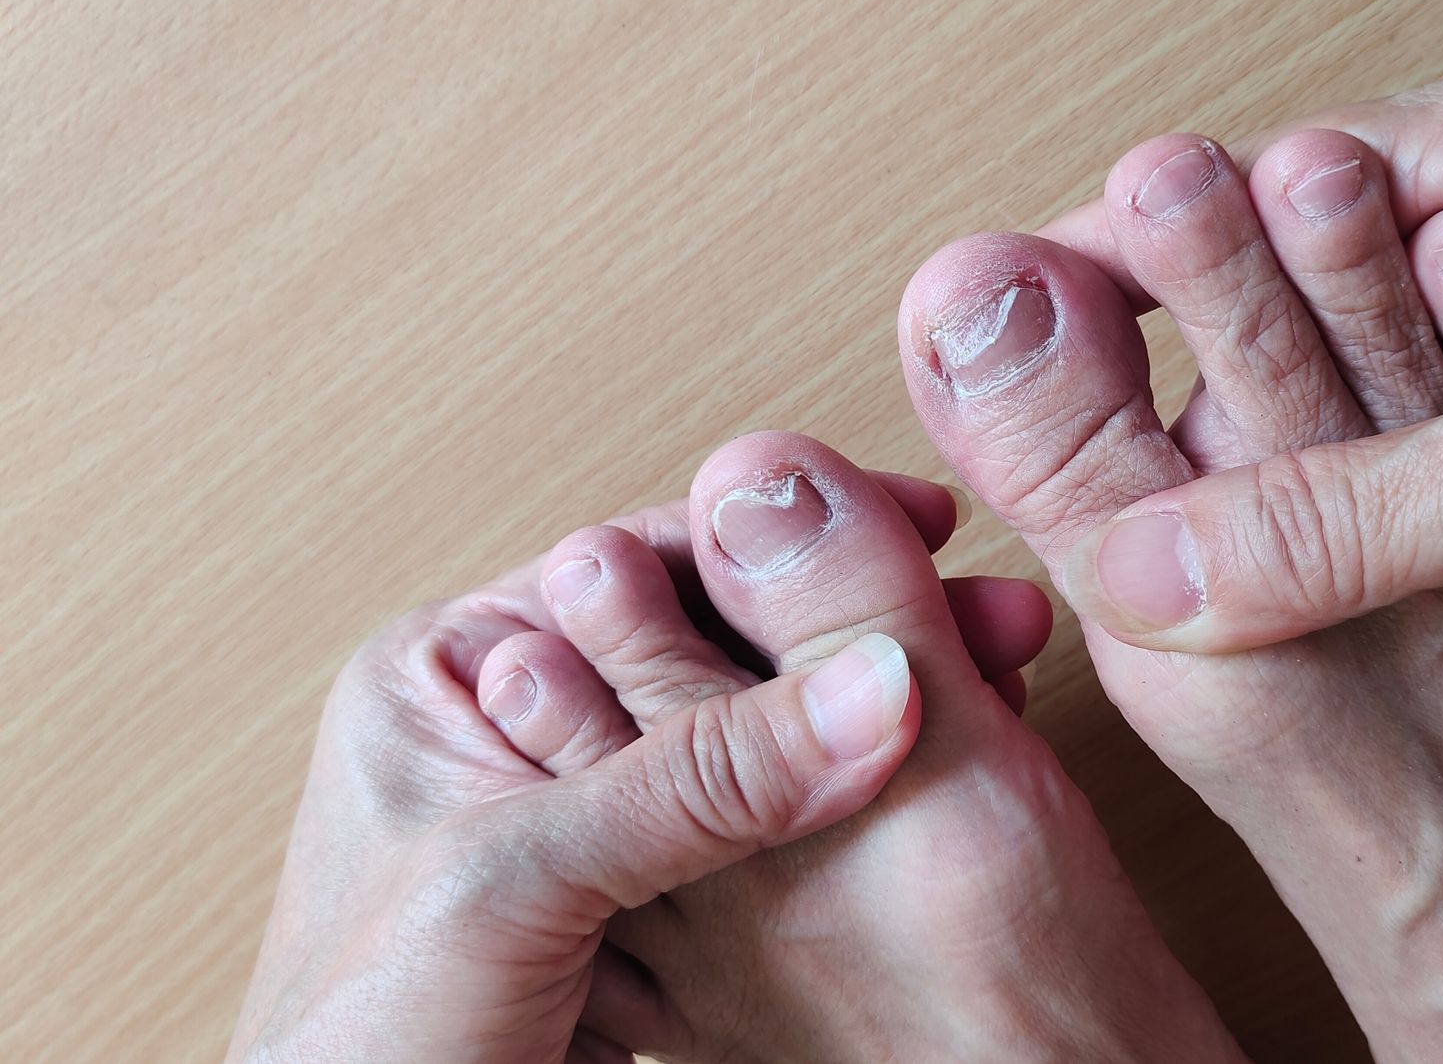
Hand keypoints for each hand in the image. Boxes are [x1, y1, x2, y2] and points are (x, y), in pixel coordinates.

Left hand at [226, 479, 1032, 1062]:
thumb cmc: (357, 1046)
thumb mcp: (520, 882)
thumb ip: (693, 779)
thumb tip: (868, 687)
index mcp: (449, 671)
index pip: (641, 561)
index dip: (787, 543)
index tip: (921, 529)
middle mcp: (517, 730)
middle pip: (711, 640)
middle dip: (851, 629)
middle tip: (980, 618)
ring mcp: (584, 822)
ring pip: (749, 735)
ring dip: (862, 718)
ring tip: (987, 690)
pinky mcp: (635, 905)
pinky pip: (757, 828)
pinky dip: (842, 808)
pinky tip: (921, 789)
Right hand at [1044, 43, 1442, 652]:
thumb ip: (1345, 516)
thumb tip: (1158, 563)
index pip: (1248, 187)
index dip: (1119, 268)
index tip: (1007, 346)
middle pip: (1293, 277)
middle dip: (1190, 372)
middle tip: (1072, 459)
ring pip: (1369, 365)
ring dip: (1288, 444)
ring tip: (1179, 524)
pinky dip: (1384, 486)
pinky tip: (1337, 555)